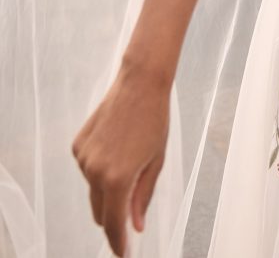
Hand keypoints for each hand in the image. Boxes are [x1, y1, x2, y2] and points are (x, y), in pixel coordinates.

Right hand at [71, 65, 169, 255]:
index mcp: (117, 179)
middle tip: (130, 218)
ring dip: (108, 188)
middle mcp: (94, 172)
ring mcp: (82, 158)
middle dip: (114, 218)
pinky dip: (100, 168)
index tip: (124, 253)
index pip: (113, 224)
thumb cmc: (154, 121)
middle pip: (99, 211)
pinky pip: (88, 169)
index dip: (118, 242)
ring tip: (131, 161)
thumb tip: (136, 226)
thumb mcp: (156, 162)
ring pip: (93, 189)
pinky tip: (116, 148)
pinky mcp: (77, 145)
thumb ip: (143, 196)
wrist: (139, 83)